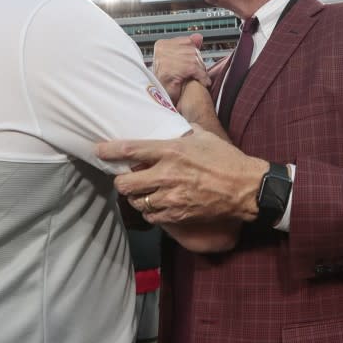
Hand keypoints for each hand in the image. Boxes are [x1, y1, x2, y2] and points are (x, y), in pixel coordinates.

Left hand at [99, 125, 268, 223]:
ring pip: (136, 201)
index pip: (130, 150)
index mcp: (171, 150)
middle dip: (122, 181)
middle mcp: (166, 174)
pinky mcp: (177, 214)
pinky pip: (151, 216)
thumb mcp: (202, 136)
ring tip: (142, 191)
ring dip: (136, 197)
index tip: (98, 150)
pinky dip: (150, 210)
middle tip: (126, 177)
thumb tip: (170, 127)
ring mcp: (170, 197)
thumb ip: (181, 132)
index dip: (109, 151)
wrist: (244, 187)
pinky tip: (156, 204)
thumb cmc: (225, 158)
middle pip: (125, 183)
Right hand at [152, 34, 209, 104]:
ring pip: (193, 59)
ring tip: (199, 78)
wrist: (165, 101)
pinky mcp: (169, 70)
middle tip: (198, 73)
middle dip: (198, 63)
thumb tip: (199, 37)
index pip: (187, 41)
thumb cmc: (170, 81)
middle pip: (191, 50)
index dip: (195, 54)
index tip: (195, 63)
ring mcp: (163, 59)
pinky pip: (193, 69)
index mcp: (161, 44)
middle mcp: (160, 50)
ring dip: (200, 71)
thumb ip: (188, 47)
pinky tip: (202, 81)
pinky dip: (201, 76)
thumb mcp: (180, 60)